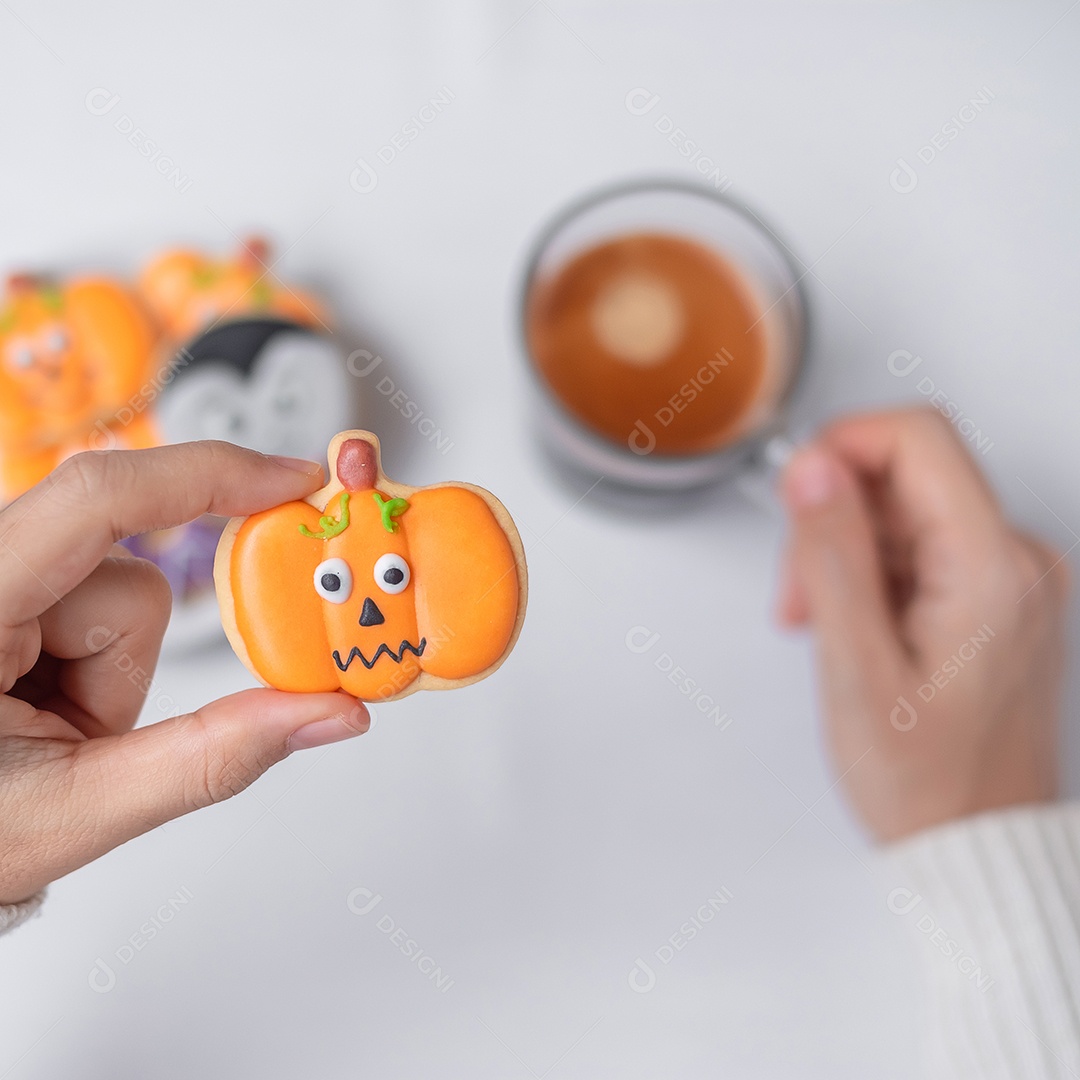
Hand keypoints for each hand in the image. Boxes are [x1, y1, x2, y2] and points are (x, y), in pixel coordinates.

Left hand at [0, 443, 368, 904]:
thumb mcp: (76, 808)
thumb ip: (209, 757)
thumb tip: (328, 712)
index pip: (97, 498)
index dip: (207, 475)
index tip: (294, 482)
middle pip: (124, 572)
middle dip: (127, 661)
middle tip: (77, 727)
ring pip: (120, 590)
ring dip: (109, 666)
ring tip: (46, 727)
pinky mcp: (15, 584)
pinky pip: (98, 596)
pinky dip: (96, 653)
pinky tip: (40, 701)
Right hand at [776, 407, 1069, 841]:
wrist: (976, 842)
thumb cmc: (926, 780)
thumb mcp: (856, 670)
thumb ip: (831, 559)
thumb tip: (812, 469)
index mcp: (991, 569)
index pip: (916, 436)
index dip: (840, 447)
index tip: (797, 499)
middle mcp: (1018, 560)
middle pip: (904, 472)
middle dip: (832, 516)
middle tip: (800, 593)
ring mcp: (1012, 576)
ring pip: (905, 508)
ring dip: (846, 550)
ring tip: (823, 624)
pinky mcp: (996, 594)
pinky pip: (919, 545)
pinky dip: (872, 573)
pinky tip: (855, 628)